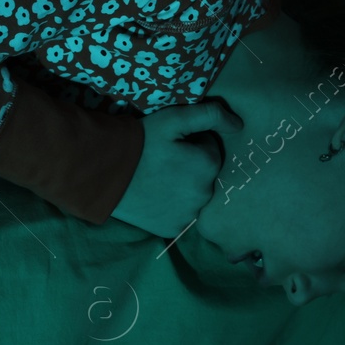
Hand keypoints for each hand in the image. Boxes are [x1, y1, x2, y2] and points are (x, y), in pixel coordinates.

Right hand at [110, 101, 243, 236]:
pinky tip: (157, 197)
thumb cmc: (141, 143)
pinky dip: (174, 206)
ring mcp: (190, 215)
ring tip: (159, 179)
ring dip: (184, 187)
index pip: (211, 149)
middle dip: (191, 166)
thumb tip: (239, 125)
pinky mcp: (174, 229)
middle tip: (164, 162)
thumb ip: (210, 115)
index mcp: (209, 165)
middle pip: (205, 174)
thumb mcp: (174, 118)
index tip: (171, 144)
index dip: (192, 143)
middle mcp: (204, 194)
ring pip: (195, 195)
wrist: (105, 174)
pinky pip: (183, 214)